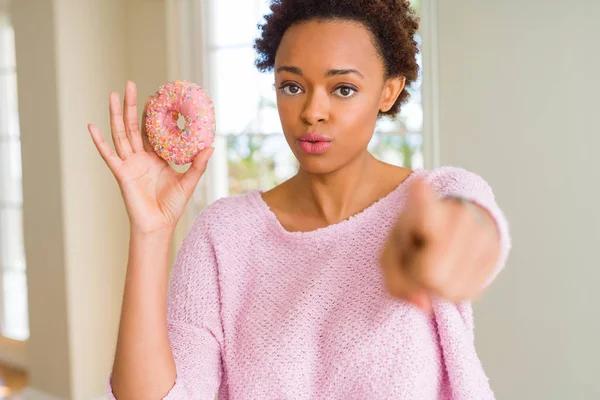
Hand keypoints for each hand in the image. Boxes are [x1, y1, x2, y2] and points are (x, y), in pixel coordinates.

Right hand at [87, 81, 213, 234]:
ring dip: (116, 115)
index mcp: (156, 158)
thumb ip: (198, 165)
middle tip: (130, 84)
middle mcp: (141, 158)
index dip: (152, 114)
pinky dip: (99, 141)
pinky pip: (108, 155)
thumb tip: (211, 146)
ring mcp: (129, 164)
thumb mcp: (189, 182)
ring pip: (121, 134)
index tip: (154, 95)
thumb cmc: (172, 207)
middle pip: (134, 126)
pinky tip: (91, 126)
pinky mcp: (121, 173)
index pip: (152, 130)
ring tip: (114, 95)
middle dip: (132, 105)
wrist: (158, 226)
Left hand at [379, 177, 499, 312]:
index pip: (425, 207)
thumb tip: (423, 305)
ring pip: (449, 288)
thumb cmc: (418, 234)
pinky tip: (451, 268)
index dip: (422, 198)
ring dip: (436, 284)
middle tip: (419, 258)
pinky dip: (453, 289)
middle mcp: (459, 217)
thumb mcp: (393, 249)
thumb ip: (395, 280)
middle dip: (418, 276)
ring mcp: (482, 233)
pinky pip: (466, 293)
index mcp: (426, 210)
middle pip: (430, 272)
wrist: (456, 217)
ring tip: (436, 260)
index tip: (419, 184)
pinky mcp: (496, 252)